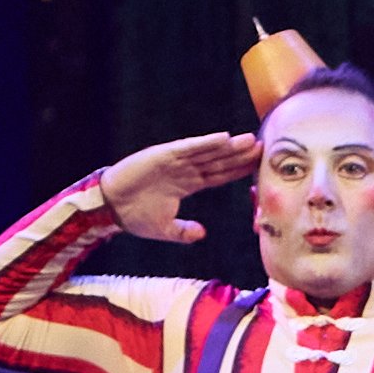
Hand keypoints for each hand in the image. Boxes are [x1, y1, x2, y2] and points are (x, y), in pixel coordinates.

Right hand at [102, 131, 258, 243]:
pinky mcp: (163, 155)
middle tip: (264, 147)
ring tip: (250, 140)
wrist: (109, 207)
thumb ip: (184, 231)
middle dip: (240, 156)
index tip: (258, 167)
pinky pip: (188, 148)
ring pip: (208, 152)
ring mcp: (175, 161)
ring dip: (228, 146)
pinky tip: (223, 138)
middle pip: (219, 161)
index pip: (219, 176)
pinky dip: (205, 143)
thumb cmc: (134, 216)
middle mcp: (184, 170)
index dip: (238, 171)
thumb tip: (202, 234)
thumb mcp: (164, 228)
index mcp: (187, 184)